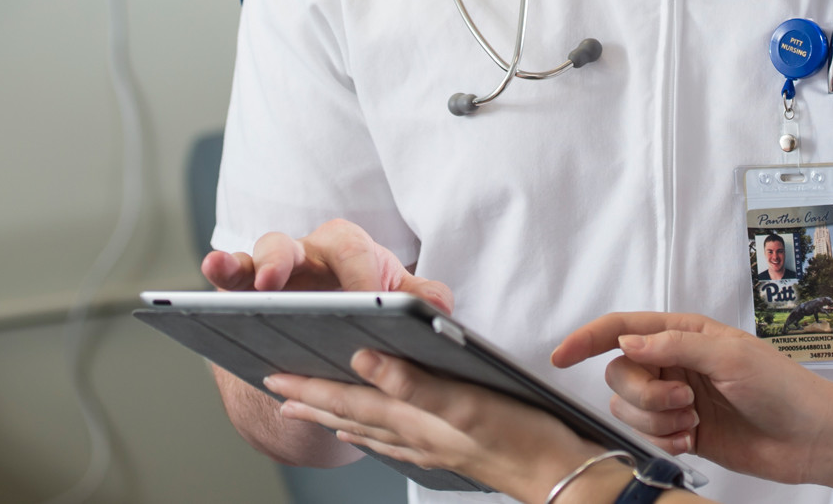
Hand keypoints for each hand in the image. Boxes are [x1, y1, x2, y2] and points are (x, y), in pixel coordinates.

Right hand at [201, 218, 454, 312]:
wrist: (340, 331)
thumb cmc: (372, 305)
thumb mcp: (401, 302)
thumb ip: (423, 299)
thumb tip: (439, 308)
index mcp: (351, 251)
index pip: (354, 254)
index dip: (356, 277)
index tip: (362, 304)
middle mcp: (310, 253)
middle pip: (295, 246)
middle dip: (283, 261)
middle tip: (274, 282)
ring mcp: (277, 270)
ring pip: (258, 256)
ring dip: (242, 263)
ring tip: (221, 268)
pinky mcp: (250, 290)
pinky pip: (233, 275)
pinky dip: (220, 269)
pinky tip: (209, 271)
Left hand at [269, 350, 603, 503]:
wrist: (557, 473)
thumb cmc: (520, 436)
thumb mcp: (466, 400)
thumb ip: (413, 381)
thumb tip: (365, 358)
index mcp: (413, 418)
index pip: (348, 400)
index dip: (309, 387)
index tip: (274, 377)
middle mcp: (414, 434)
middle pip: (350, 417)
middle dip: (311, 402)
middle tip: (277, 392)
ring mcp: (431, 445)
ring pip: (369, 430)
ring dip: (335, 418)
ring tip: (310, 411)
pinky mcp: (450, 450)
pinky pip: (394, 441)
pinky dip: (372, 434)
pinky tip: (371, 434)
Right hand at [551, 312, 832, 483]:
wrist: (809, 436)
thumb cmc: (782, 387)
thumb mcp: (730, 356)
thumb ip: (675, 347)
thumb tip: (627, 341)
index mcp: (685, 334)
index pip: (624, 328)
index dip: (587, 338)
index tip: (560, 355)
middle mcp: (674, 362)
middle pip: (620, 372)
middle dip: (643, 394)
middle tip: (682, 402)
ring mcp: (676, 397)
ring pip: (627, 406)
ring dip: (655, 420)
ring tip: (693, 423)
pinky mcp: (680, 430)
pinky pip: (645, 434)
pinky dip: (663, 440)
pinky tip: (693, 441)